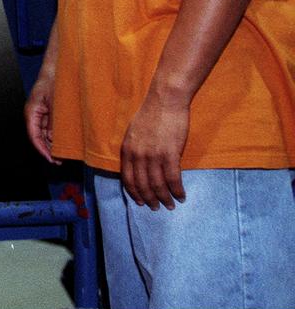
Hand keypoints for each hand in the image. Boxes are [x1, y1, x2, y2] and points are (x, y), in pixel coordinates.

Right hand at [24, 74, 61, 164]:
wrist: (57, 69)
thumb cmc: (53, 81)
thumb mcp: (55, 102)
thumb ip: (54, 121)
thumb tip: (55, 138)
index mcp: (32, 112)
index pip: (34, 135)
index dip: (41, 149)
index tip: (50, 158)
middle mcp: (34, 115)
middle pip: (39, 137)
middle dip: (48, 149)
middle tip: (58, 160)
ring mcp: (41, 114)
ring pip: (45, 134)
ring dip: (52, 143)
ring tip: (63, 154)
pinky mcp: (48, 113)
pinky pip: (50, 128)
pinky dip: (56, 136)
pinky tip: (64, 141)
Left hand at [120, 91, 188, 209]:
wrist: (165, 100)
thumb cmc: (151, 114)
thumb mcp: (134, 132)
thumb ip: (134, 149)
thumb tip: (137, 165)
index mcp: (127, 150)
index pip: (127, 179)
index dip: (134, 193)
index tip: (140, 202)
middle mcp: (137, 155)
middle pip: (142, 185)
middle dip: (149, 200)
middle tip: (157, 208)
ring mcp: (153, 155)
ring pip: (157, 185)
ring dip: (164, 198)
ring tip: (171, 206)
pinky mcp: (170, 153)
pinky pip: (172, 179)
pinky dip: (177, 190)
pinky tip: (181, 196)